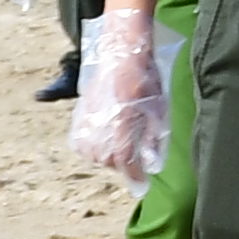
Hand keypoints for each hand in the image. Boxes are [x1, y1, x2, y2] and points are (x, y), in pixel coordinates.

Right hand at [66, 18, 160, 176]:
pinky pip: (79, 142)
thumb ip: (154, 137)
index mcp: (122, 120)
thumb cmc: (145, 78)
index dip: (134, 175)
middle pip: (108, 160)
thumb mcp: (159, 107)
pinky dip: (90, 149)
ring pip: (92, 154)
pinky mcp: (79, 113)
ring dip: (106, 157)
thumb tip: (151, 164)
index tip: (142, 185)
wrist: (121, 53)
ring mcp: (86, 118)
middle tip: (136, 163)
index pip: (125, 159)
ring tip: (121, 151)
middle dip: (123, 165)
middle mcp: (101, 122)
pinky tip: (102, 143)